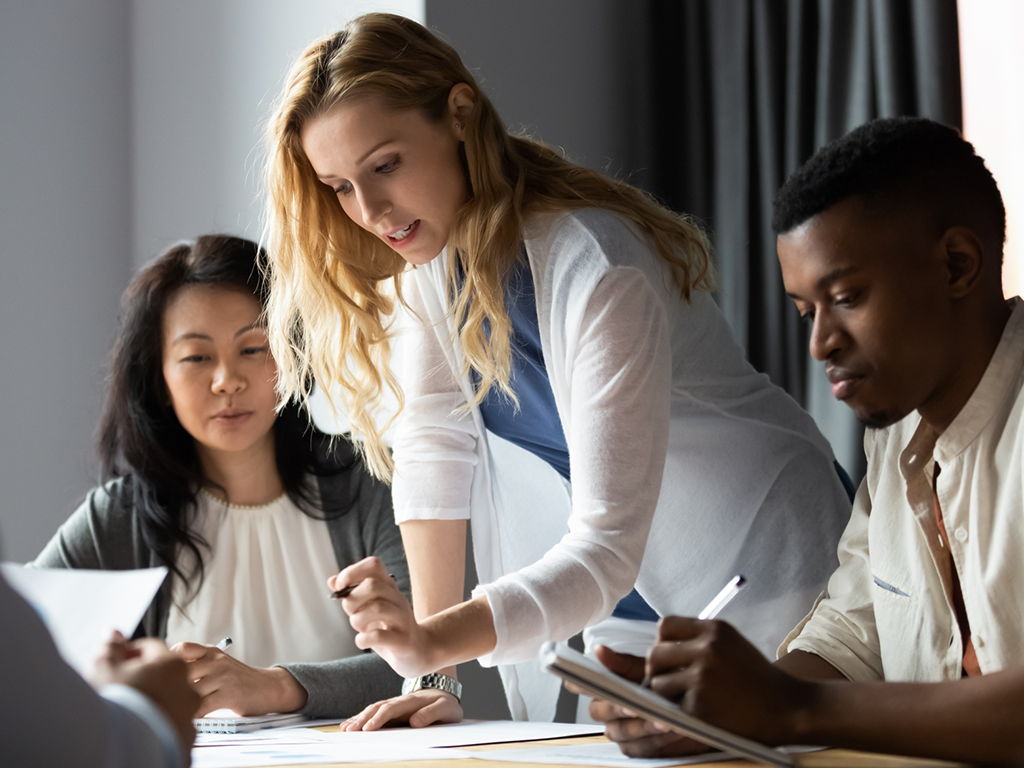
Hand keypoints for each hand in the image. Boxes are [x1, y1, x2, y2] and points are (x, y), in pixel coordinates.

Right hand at [89, 631, 198, 758]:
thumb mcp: (104, 666)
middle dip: (146, 679)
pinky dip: (161, 727)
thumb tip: (113, 634)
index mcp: (172, 664)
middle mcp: (187, 688)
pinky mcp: (186, 741)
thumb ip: (111, 647)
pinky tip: (142, 729)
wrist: (121, 747)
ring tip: (132, 712)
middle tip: (123, 689)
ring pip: (172, 703)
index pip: (152, 649)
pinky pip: (174, 729)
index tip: (117, 663)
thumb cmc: (113, 704)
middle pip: (165, 676)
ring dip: (156, 703)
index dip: (131, 653)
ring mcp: (189, 716)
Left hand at [171, 641, 307, 716]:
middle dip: (170, 685)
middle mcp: (216, 661)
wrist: (268, 687)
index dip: (168, 660)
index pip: (183, 648)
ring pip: (190, 690)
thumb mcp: (220, 663)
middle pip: (182, 670)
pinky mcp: (228, 695)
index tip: (162, 673)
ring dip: (179, 702)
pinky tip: (189, 717)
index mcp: (212, 652)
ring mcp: (223, 677)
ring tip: (173, 709)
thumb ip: (198, 664)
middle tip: (163, 696)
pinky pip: (201, 706)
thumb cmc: (239, 679)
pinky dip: (192, 713)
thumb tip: (165, 672)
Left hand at [330, 556, 435, 677]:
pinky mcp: (403, 641)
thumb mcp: (369, 608)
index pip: (374, 565)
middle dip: (353, 600)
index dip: (352, 572)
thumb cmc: (387, 627)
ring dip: (358, 620)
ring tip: (360, 628)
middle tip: (352, 614)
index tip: (340, 586)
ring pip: (377, 608)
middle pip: (373, 586)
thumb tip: (332, 581)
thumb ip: (352, 594)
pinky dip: (363, 639)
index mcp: (389, 587)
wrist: (416, 651)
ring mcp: (403, 619)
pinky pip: (379, 636)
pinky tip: (363, 641)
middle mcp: (398, 599)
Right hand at [340, 689, 462, 730]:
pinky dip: (362, 717)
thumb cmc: (446, 703)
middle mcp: (400, 701)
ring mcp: (395, 705)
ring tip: (346, 728)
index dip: (378, 719)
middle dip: (363, 719)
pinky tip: (351, 723)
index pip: (391, 709)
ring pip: (373, 709)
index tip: (367, 728)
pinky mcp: (392, 709)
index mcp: (411, 701)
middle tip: (350, 730)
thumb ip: (432, 713)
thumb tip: (414, 722)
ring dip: (359, 718)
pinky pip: (374, 711)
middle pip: (377, 708)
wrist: (445, 691)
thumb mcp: (446, 708)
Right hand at [587, 645, 707, 757]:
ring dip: (642, 727)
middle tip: (634, 705)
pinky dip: (657, 740)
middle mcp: (606, 711)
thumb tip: (599, 650)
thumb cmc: (664, 680)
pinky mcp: (638, 748)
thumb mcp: (645, 668)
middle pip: (599, 712)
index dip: (579, 684)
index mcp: (603, 687)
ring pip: (620, 733)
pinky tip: (674, 729)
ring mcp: (620, 731)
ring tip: (663, 720)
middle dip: (616, 708)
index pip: (580, 685)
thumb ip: (622, 663)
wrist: (691, 698)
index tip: (589, 681)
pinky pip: (640, 748)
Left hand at [645, 617, 812, 746]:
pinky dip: (680, 711)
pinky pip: (672, 706)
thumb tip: (662, 646)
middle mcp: (707, 648)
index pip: (665, 625)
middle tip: (668, 681)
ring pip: (658, 682)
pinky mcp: (701, 704)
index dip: (662, 642)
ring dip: (665, 694)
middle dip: (657, 670)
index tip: (669, 657)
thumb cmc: (758, 679)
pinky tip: (700, 711)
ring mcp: (703, 676)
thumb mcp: (732, 644)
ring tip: (685, 698)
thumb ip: (700, 640)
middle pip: (655, 653)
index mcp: (715, 629)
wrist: (788, 707)